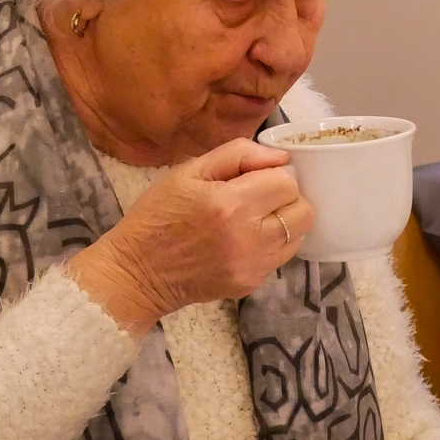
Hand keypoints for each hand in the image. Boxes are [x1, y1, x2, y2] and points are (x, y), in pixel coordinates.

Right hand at [70, 139, 314, 334]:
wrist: (136, 272)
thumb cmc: (157, 215)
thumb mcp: (187, 171)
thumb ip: (238, 155)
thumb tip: (280, 157)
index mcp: (229, 204)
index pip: (287, 182)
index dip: (273, 174)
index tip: (254, 177)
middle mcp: (248, 238)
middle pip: (303, 211)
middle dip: (286, 198)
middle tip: (259, 197)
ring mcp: (252, 266)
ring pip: (299, 235)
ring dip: (284, 221)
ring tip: (255, 218)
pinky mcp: (250, 284)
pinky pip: (281, 256)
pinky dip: (273, 243)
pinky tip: (246, 238)